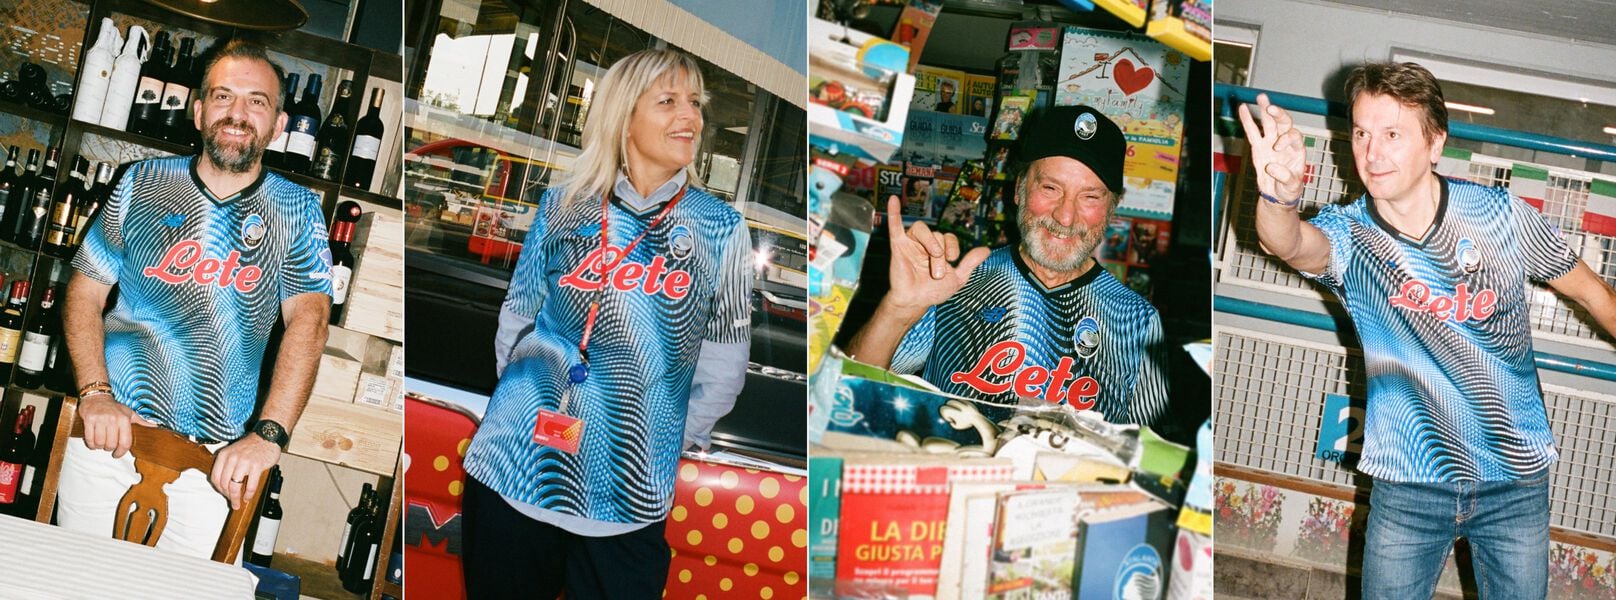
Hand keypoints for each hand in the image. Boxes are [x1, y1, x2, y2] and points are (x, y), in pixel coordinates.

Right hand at [79, 393, 157, 458]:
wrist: (97, 396)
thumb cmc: (114, 408)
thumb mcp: (130, 413)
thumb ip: (141, 421)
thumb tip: (156, 425)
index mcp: (124, 420)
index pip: (125, 442)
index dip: (121, 452)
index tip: (117, 454)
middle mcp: (113, 420)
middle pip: (111, 444)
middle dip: (109, 448)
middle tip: (108, 446)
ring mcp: (100, 420)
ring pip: (100, 443)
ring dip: (99, 446)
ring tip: (100, 443)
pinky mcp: (89, 420)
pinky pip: (89, 438)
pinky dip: (90, 444)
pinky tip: (93, 442)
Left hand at [210, 435, 279, 509]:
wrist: (267, 435)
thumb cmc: (252, 445)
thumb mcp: (234, 451)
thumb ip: (228, 465)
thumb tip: (226, 485)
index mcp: (224, 455)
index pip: (215, 477)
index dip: (219, 489)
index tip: (224, 494)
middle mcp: (232, 458)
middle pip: (224, 484)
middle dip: (228, 496)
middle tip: (232, 502)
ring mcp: (244, 462)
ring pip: (235, 486)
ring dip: (236, 498)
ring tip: (238, 503)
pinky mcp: (256, 466)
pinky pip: (250, 485)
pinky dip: (249, 494)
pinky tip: (248, 497)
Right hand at [881, 195, 990, 314]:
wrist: (915, 302)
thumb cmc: (933, 291)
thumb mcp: (958, 278)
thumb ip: (970, 262)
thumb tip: (986, 249)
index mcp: (939, 248)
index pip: (948, 237)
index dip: (953, 246)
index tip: (952, 260)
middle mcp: (925, 243)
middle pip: (936, 235)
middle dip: (939, 254)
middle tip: (936, 274)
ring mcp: (911, 243)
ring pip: (921, 228)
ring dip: (929, 242)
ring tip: (933, 256)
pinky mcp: (898, 246)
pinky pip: (894, 226)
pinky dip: (894, 212)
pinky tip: (893, 200)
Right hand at [1237, 93, 1306, 203]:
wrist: (1278, 194)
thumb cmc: (1289, 188)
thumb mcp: (1292, 186)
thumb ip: (1285, 176)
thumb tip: (1272, 167)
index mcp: (1297, 149)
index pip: (1293, 136)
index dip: (1285, 138)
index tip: (1277, 147)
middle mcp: (1285, 143)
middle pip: (1284, 123)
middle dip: (1278, 115)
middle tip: (1270, 108)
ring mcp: (1271, 143)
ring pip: (1269, 123)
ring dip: (1265, 110)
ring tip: (1261, 97)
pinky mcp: (1259, 147)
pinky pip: (1253, 132)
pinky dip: (1248, 121)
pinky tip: (1243, 109)